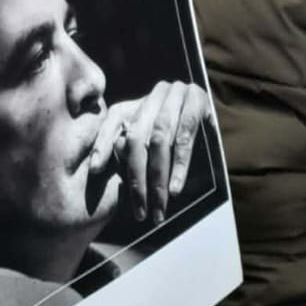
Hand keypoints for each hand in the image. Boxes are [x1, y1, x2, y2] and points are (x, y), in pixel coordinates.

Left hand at [88, 81, 211, 226]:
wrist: (211, 112)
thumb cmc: (177, 133)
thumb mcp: (149, 138)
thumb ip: (128, 148)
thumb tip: (99, 168)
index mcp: (138, 102)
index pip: (114, 120)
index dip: (102, 143)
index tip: (94, 170)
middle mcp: (153, 95)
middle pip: (136, 136)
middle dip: (135, 176)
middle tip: (138, 210)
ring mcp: (176, 95)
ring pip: (159, 139)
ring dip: (158, 176)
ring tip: (158, 205)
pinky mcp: (197, 102)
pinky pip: (184, 138)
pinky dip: (179, 166)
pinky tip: (176, 188)